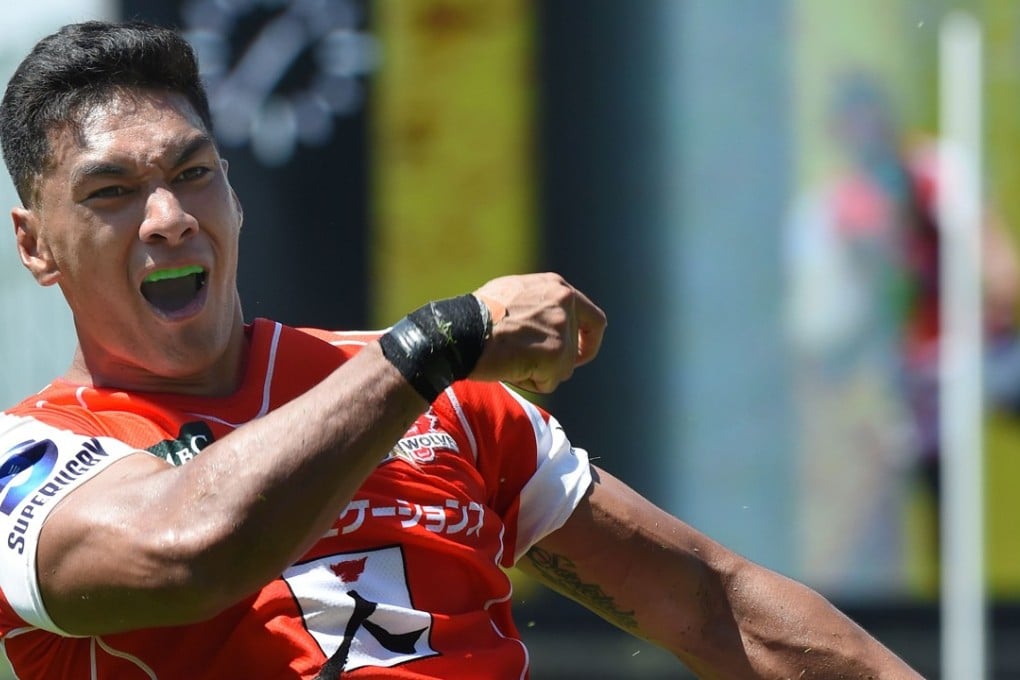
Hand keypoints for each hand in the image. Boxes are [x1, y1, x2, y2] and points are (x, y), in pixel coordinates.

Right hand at [471, 272, 606, 391]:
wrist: (461, 329)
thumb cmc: (475, 317)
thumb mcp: (512, 295)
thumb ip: (538, 306)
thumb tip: (545, 327)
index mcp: (556, 287)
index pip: (592, 318)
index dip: (588, 341)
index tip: (576, 354)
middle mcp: (565, 303)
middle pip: (575, 349)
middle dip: (557, 364)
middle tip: (536, 371)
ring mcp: (562, 328)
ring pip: (561, 368)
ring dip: (538, 373)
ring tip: (508, 361)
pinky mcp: (557, 354)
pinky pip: (549, 383)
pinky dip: (530, 383)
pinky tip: (509, 369)